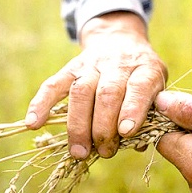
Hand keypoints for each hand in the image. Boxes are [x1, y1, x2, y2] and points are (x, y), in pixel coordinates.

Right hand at [25, 12, 167, 158]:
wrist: (121, 41)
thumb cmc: (141, 73)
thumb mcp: (157, 86)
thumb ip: (151, 112)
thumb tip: (138, 144)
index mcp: (145, 69)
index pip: (139, 87)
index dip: (132, 109)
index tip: (125, 133)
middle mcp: (117, 64)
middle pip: (107, 93)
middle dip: (103, 127)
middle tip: (104, 152)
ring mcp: (92, 65)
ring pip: (81, 92)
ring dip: (78, 125)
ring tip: (79, 152)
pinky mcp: (71, 67)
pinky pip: (53, 84)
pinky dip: (41, 103)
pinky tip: (33, 123)